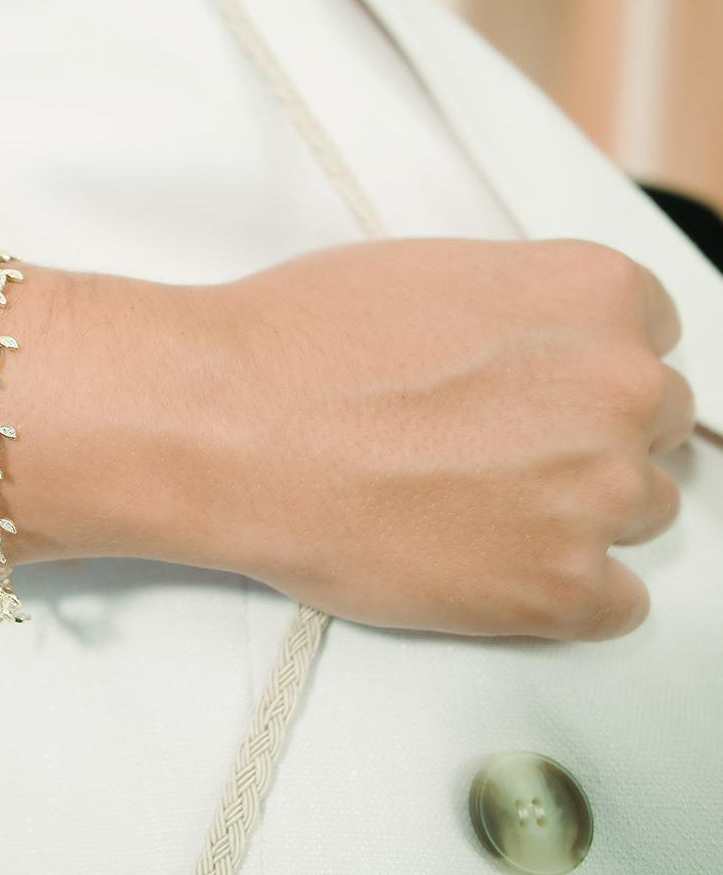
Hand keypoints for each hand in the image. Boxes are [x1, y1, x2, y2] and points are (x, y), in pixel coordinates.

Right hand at [179, 238, 693, 639]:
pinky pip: (618, 603)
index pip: (651, 340)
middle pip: (650, 428)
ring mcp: (597, 492)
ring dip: (574, 516)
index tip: (543, 398)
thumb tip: (537, 358)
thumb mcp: (433, 278)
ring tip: (476, 512)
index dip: (587, 374)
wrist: (231, 427)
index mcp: (594, 294)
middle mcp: (619, 387)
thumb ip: (523, 315)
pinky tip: (493, 568)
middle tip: (498, 458)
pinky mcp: (560, 587)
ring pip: (637, 513)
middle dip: (585, 441)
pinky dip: (566, 594)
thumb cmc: (300, 348)